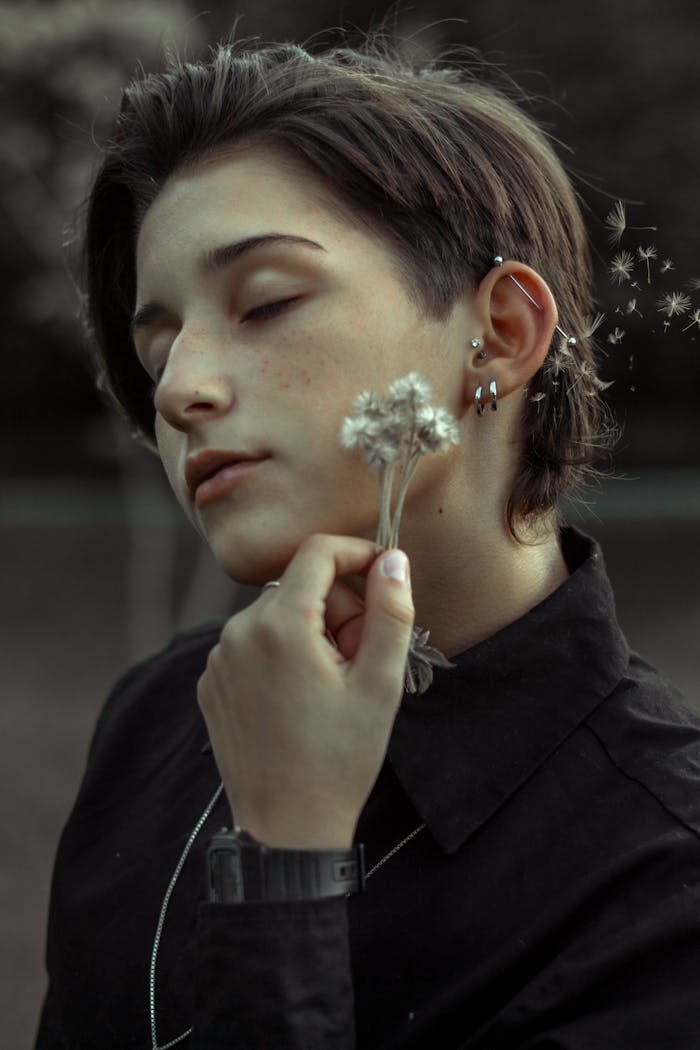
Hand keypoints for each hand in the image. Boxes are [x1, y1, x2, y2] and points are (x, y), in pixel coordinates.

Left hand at [197, 534, 413, 848]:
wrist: (286, 830)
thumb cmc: (339, 759)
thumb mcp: (380, 684)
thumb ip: (390, 612)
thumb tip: (392, 559)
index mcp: (280, 624)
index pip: (318, 551)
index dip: (357, 553)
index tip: (383, 579)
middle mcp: (238, 631)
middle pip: (300, 585)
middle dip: (339, 610)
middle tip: (361, 660)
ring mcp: (218, 658)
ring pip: (277, 615)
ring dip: (311, 633)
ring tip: (331, 687)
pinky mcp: (210, 682)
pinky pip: (253, 644)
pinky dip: (282, 654)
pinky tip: (299, 700)